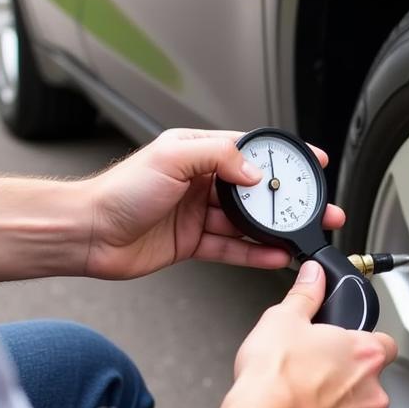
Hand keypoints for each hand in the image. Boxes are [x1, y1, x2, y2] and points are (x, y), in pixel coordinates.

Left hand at [81, 129, 344, 278]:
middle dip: (290, 201)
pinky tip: (275, 256)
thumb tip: (256, 172)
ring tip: (303, 237)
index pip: (252, 151)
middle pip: (257, 192)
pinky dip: (255, 254)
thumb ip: (220, 157)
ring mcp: (198, 214)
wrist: (88, 233)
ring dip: (276, 231)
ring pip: (248, 223)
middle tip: (319, 208)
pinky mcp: (193, 243)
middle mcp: (201, 182)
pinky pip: (233, 248)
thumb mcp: (173, 157)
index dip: (284, 158)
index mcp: (198, 153)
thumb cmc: (119, 190)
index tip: (313, 162)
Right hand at [232, 261, 397, 407]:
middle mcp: (370, 394)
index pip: (385, 345)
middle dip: (345, 382)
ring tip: (301, 405)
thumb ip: (306, 295)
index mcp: (365, 356)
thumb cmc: (274, 377)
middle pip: (367, 384)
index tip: (347, 347)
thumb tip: (314, 276)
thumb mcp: (283, 319)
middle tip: (313, 377)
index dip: (365, 345)